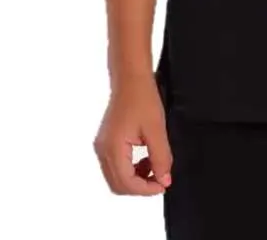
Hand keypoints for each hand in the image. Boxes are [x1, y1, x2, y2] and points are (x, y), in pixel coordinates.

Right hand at [93, 75, 172, 195]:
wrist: (131, 78)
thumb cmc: (142, 98)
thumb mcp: (157, 129)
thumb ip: (161, 157)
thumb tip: (164, 180)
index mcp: (112, 148)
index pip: (126, 183)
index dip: (146, 189)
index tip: (163, 184)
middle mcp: (102, 150)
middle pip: (118, 185)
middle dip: (140, 186)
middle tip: (160, 178)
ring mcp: (102, 146)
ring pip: (116, 177)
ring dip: (135, 178)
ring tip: (153, 164)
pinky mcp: (106, 141)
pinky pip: (116, 165)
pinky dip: (130, 168)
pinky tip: (145, 157)